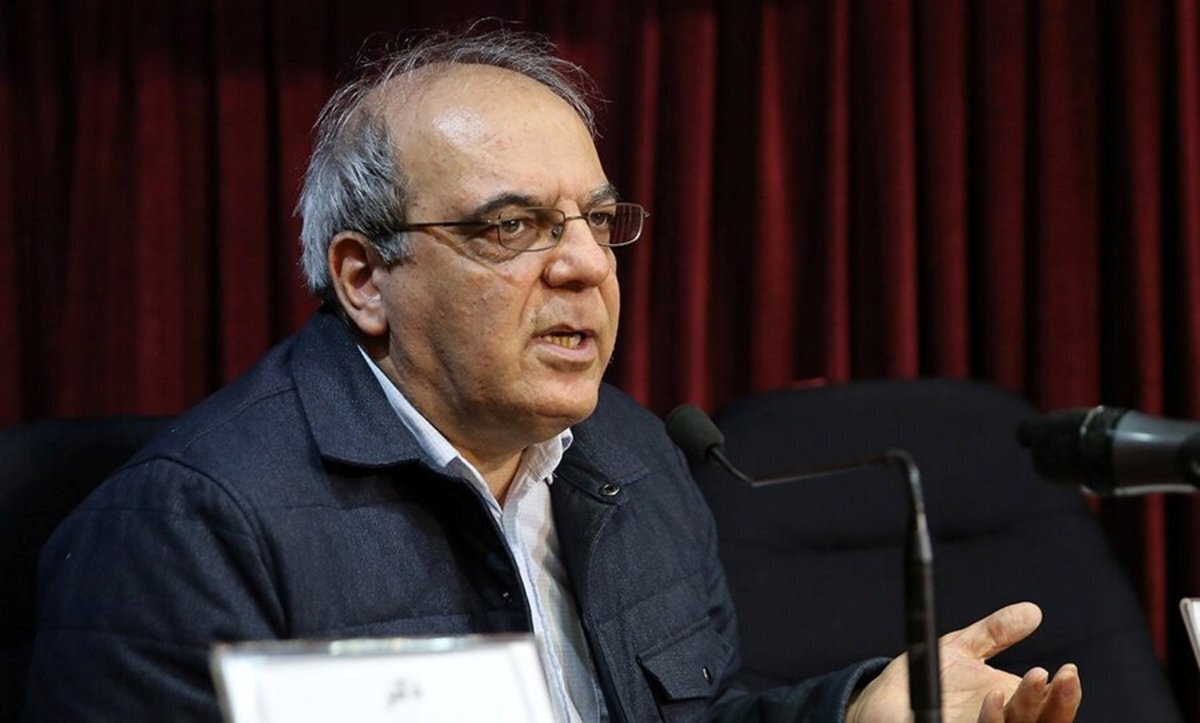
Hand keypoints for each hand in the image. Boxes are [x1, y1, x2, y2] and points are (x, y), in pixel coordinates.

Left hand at [846, 602, 1081, 722]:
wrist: (881, 699)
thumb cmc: (926, 676)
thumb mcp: (961, 649)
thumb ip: (995, 633)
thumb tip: (1032, 611)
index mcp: (1010, 709)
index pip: (1050, 710)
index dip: (1064, 695)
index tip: (1067, 670)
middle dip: (1048, 704)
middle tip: (1045, 674)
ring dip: (1018, 715)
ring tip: (1017, 682)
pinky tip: (990, 703)